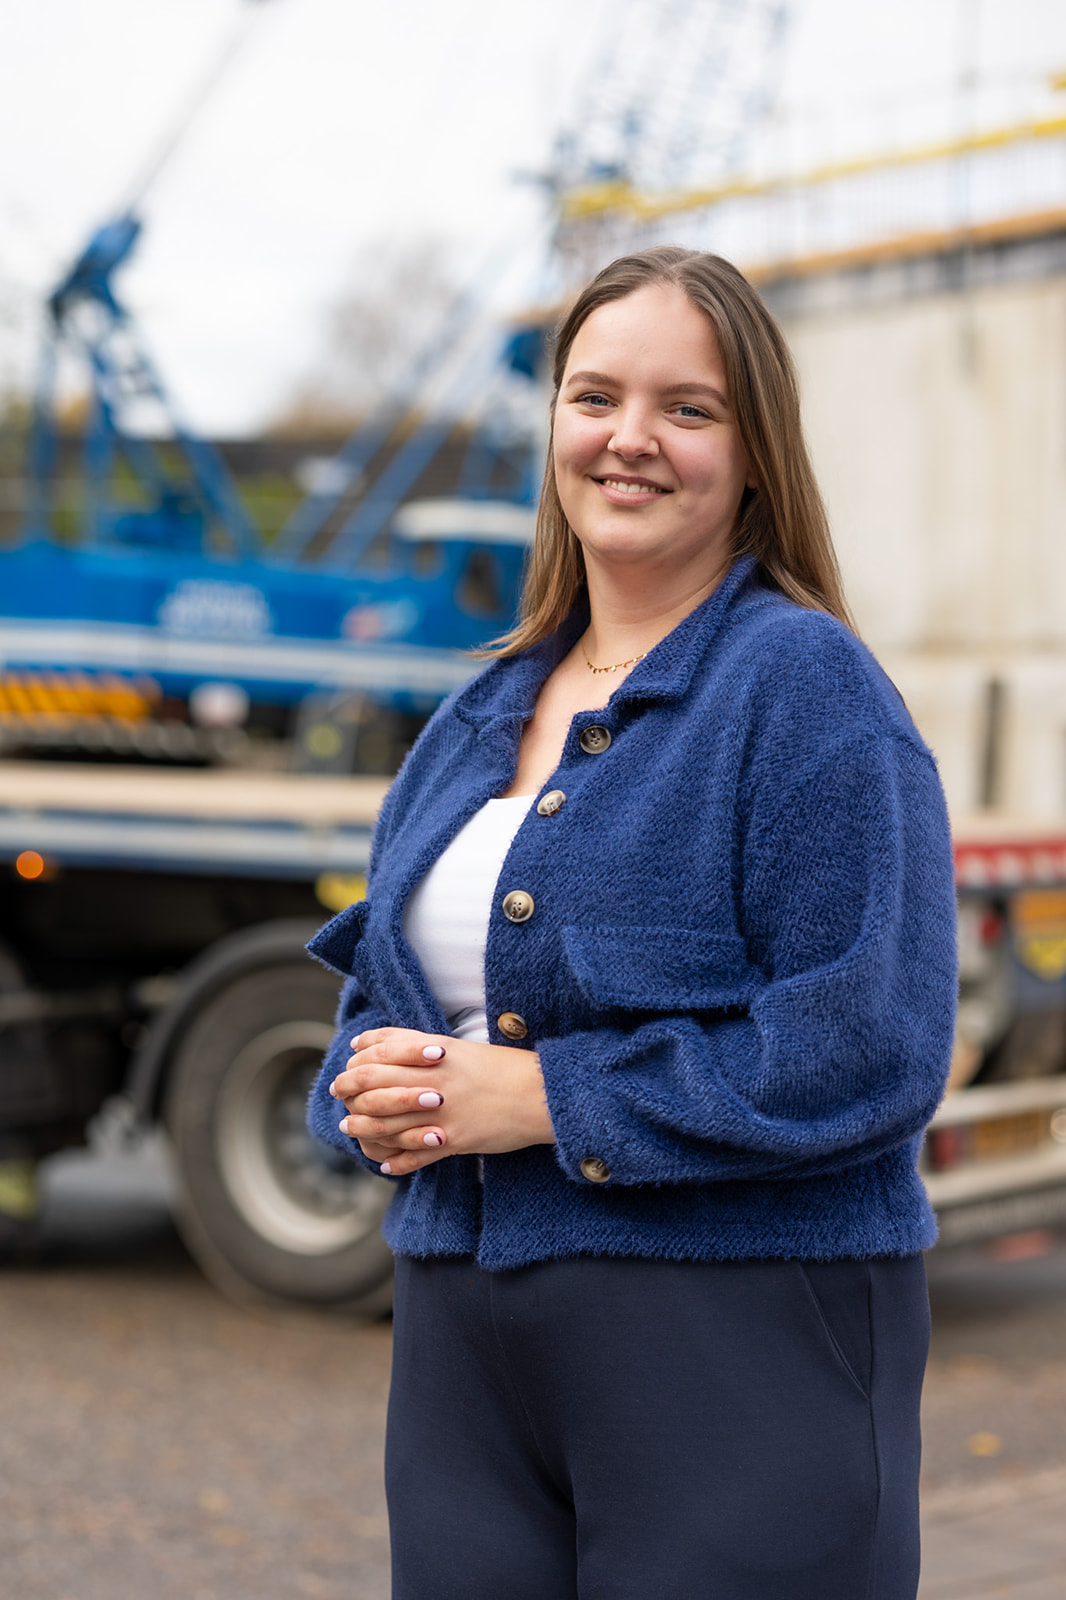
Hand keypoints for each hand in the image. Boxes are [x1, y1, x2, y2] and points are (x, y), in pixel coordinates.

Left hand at [329, 1027, 555, 1176]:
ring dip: (363, 1128)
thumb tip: (372, 1040)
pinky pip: (416, 1154)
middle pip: (376, 1084)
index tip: (347, 1067)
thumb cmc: (503, 1068)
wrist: (542, 1095)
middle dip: (351, 1091)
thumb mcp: (458, 1047)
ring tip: (350, 1129)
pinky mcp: (455, 1140)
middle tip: (340, 1096)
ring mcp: (443, 1112)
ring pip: (387, 1121)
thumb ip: (416, 1043)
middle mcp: (435, 1080)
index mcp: (437, 1053)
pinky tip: (386, 1164)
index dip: (358, 1061)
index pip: (381, 1053)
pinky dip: (398, 1161)